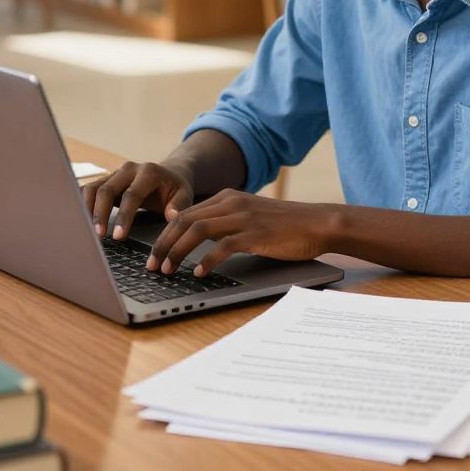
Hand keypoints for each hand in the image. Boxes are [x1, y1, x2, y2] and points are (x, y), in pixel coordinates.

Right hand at [81, 161, 193, 239]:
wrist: (168, 174)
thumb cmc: (175, 188)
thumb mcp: (185, 195)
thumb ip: (179, 205)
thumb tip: (170, 216)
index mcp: (148, 172)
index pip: (131, 195)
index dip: (123, 216)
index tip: (118, 236)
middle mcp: (128, 169)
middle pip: (107, 190)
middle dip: (100, 214)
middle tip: (98, 236)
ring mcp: (115, 173)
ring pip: (93, 188)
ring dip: (87, 210)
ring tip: (86, 232)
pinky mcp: (106, 180)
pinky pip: (89, 190)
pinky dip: (82, 204)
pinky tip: (79, 221)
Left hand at [146, 190, 333, 275]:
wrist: (317, 223)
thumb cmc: (285, 225)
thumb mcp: (249, 216)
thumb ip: (225, 222)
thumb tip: (198, 241)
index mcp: (227, 197)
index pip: (185, 213)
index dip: (165, 233)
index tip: (154, 252)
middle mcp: (231, 202)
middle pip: (184, 220)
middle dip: (163, 243)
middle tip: (152, 264)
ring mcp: (243, 217)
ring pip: (197, 230)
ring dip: (177, 251)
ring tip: (167, 270)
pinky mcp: (255, 233)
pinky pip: (223, 246)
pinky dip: (206, 260)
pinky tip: (199, 273)